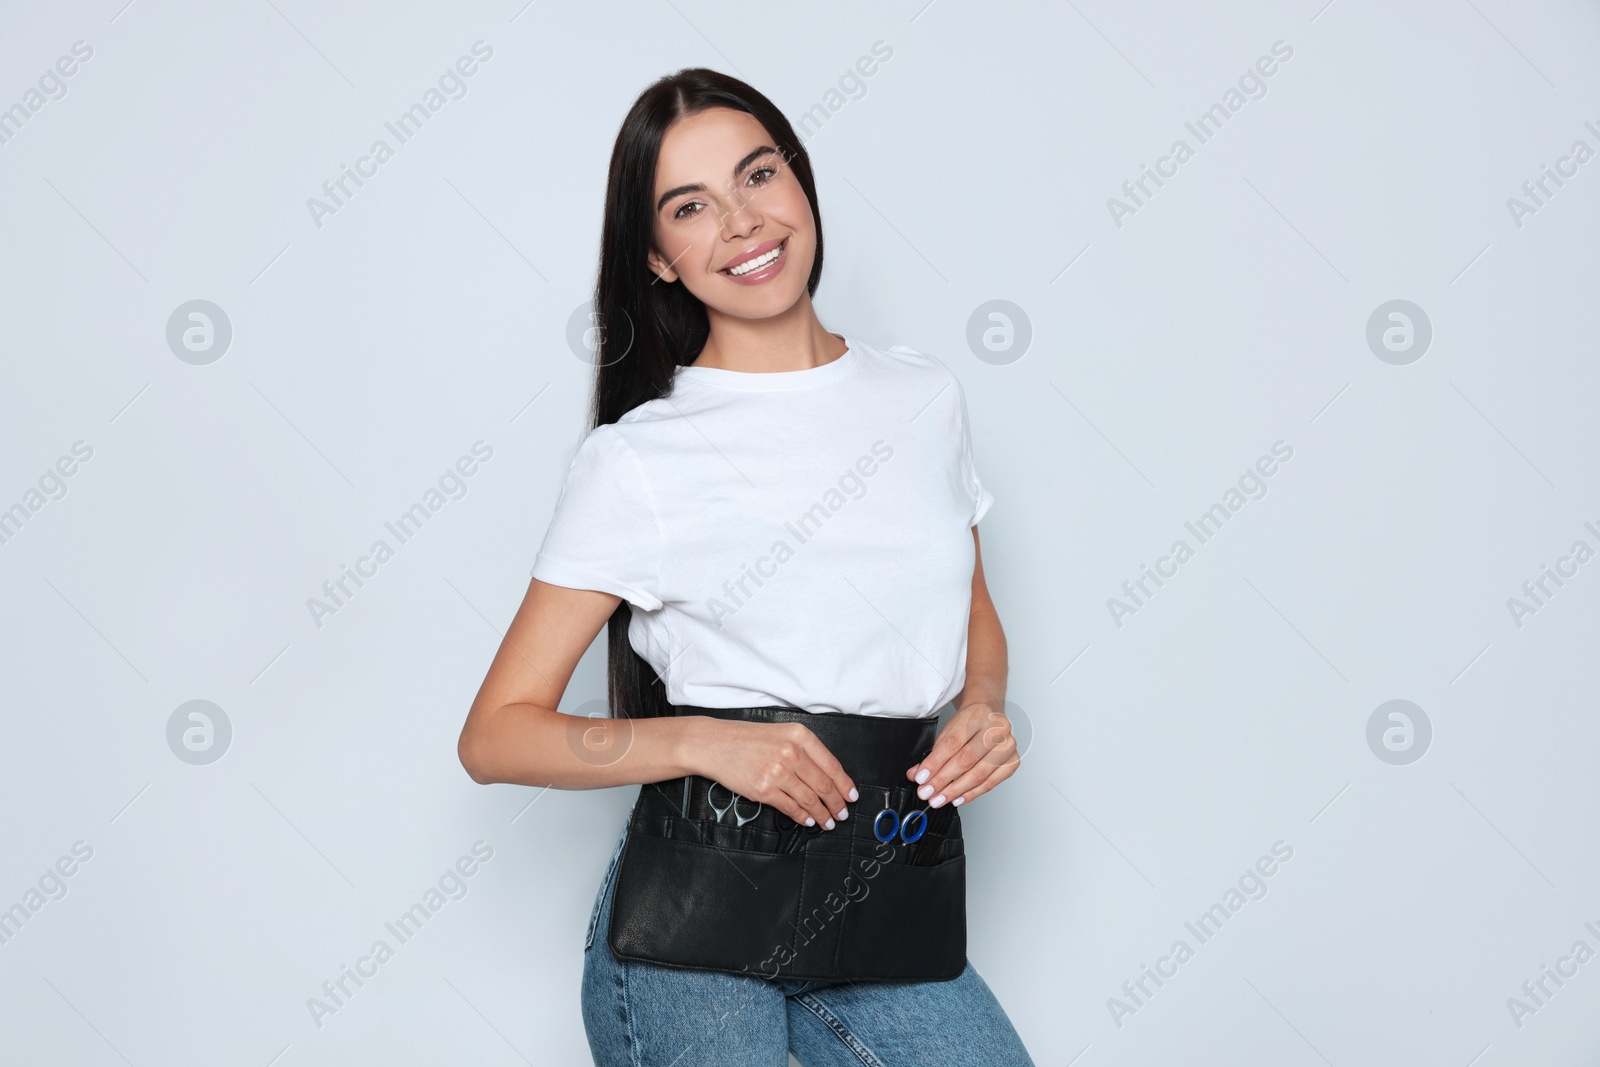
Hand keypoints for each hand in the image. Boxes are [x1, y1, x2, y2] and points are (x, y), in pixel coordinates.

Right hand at [694, 719, 858, 830]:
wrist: (714, 744)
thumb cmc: (747, 738)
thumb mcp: (781, 733)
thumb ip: (805, 751)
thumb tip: (827, 776)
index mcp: (800, 735)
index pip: (832, 765)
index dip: (845, 784)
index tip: (851, 796)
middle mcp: (791, 753)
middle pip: (824, 785)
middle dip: (837, 804)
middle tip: (842, 813)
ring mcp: (778, 772)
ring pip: (810, 799)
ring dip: (822, 814)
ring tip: (828, 821)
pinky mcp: (764, 790)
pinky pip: (791, 808)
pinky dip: (803, 817)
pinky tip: (808, 820)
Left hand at [905, 701, 1019, 808]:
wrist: (990, 716)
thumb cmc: (970, 723)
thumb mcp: (949, 730)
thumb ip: (934, 753)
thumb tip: (917, 774)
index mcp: (977, 715)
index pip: (952, 743)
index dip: (934, 763)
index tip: (921, 778)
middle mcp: (996, 729)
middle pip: (966, 760)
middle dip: (943, 780)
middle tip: (928, 792)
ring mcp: (1008, 746)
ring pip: (979, 774)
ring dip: (955, 791)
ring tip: (939, 799)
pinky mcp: (1013, 761)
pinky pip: (990, 783)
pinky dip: (972, 793)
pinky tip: (958, 798)